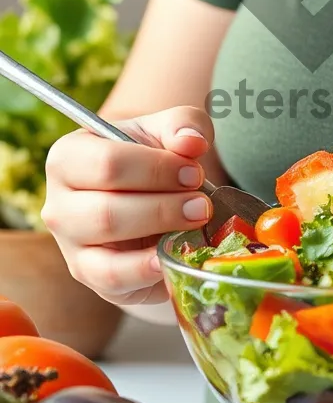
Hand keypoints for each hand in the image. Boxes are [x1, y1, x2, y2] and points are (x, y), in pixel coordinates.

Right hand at [42, 107, 214, 307]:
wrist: (149, 196)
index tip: (194, 172)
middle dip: (163, 206)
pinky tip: (172, 255)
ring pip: (107, 243)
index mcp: (68, 157)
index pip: (107, 164)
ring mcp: (69, 242)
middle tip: (203, 204)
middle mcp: (58, 202)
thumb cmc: (151, 158)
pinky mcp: (87, 274)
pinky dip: (145, 269)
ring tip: (197, 222)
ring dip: (159, 231)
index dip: (156, 169)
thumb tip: (192, 142)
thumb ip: (183, 125)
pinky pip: (112, 278)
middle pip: (107, 209)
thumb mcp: (167, 132)